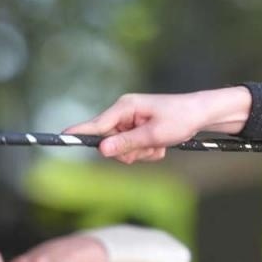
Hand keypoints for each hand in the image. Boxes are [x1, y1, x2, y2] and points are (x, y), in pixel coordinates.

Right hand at [65, 87, 250, 162]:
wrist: (201, 115)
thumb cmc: (180, 119)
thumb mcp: (154, 135)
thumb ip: (127, 143)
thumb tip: (102, 150)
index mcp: (125, 107)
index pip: (97, 124)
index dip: (80, 132)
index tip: (61, 137)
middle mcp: (124, 113)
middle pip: (109, 142)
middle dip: (128, 151)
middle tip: (148, 149)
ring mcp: (130, 121)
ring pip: (122, 149)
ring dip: (140, 153)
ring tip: (158, 146)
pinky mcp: (137, 129)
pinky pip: (133, 148)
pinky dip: (146, 151)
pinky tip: (160, 145)